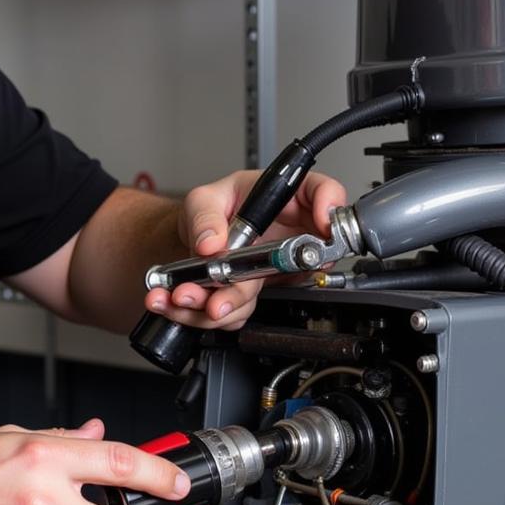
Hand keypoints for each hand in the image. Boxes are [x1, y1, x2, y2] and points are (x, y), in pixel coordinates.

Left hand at [144, 169, 346, 330]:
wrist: (194, 239)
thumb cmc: (211, 209)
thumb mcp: (202, 199)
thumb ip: (206, 216)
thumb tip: (212, 241)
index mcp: (283, 199)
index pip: (322, 192)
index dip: (329, 208)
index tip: (321, 226)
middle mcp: (287, 235)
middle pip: (296, 259)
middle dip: (248, 284)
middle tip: (217, 296)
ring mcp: (271, 267)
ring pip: (258, 295)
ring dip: (216, 305)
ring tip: (182, 297)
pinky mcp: (252, 291)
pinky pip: (236, 311)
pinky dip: (199, 313)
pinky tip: (175, 303)